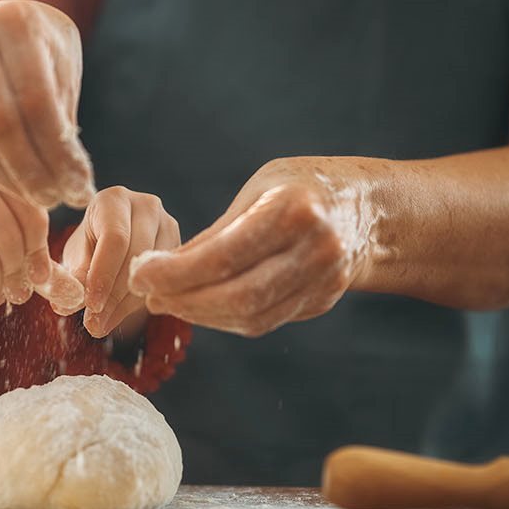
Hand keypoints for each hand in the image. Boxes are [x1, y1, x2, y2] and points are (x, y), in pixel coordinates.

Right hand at [0, 0, 95, 208]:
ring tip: (39, 199)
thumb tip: (70, 178)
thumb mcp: (63, 65)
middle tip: (56, 201)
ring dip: (7, 176)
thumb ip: (62, 113)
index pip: (36, 101)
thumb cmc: (44, 47)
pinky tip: (14, 184)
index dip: (58, 151)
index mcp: (16, 23)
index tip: (80, 186)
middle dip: (30, 170)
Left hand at [62, 187, 180, 336]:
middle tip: (95, 323)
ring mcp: (168, 225)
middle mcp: (146, 205)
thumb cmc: (88, 247)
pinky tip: (119, 315)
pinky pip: (164, 280)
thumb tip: (68, 304)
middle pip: (137, 254)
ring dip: (126, 304)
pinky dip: (140, 303)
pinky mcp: (180, 247)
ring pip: (153, 270)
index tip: (91, 305)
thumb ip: (73, 277)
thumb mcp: (75, 258)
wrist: (109, 244)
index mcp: (113, 199)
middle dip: (114, 294)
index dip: (103, 274)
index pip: (114, 238)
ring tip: (102, 324)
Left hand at [129, 158, 382, 336]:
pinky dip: (225, 319)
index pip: (223, 255)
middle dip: (183, 300)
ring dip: (200, 315)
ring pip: (251, 316)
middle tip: (147, 295)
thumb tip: (159, 269)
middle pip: (237, 295)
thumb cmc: (301, 187)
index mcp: (295, 209)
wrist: (369, 209)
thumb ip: (217, 232)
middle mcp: (315, 249)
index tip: (139, 274)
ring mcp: (324, 280)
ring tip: (166, 302)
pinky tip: (199, 308)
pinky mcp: (322, 301)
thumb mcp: (259, 189)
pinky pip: (265, 321)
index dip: (175, 272)